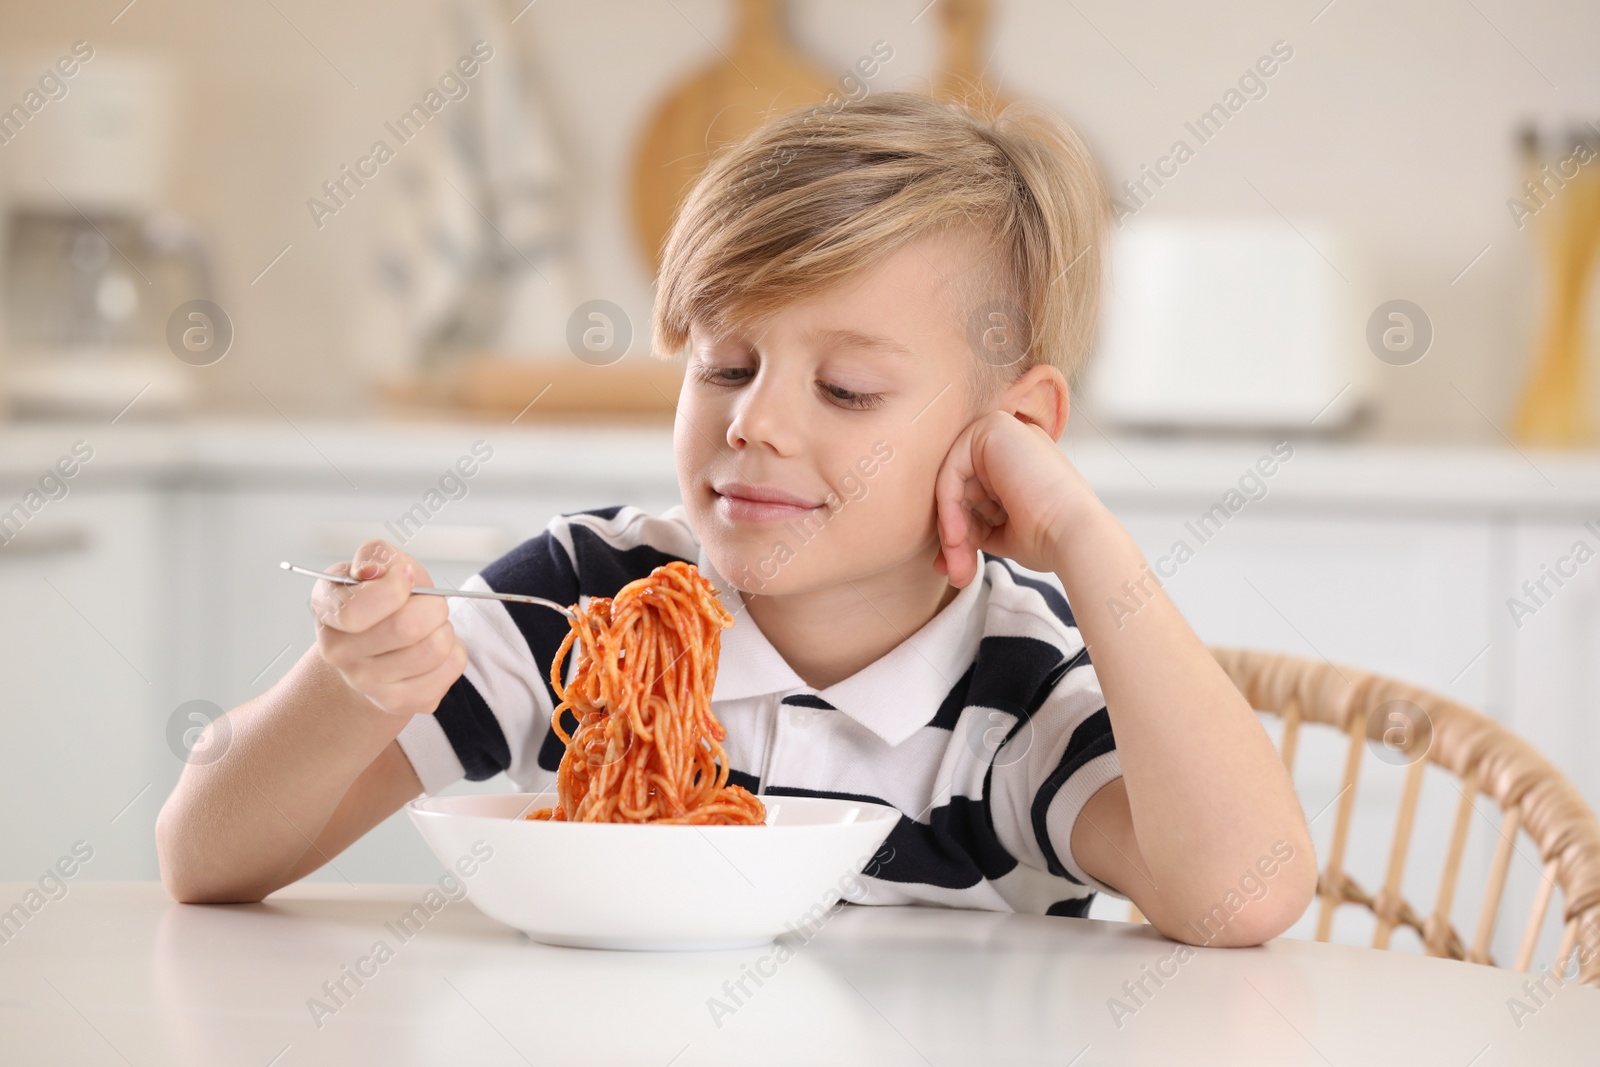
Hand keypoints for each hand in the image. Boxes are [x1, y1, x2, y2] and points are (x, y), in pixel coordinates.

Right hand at [311, 539, 467, 717]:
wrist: (377, 649)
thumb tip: (375, 572)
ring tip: (430, 627)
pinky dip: (454, 650)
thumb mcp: (377, 564)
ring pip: (434, 648)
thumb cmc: (381, 600)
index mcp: (327, 608)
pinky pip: (451, 667)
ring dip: (445, 629)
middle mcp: (337, 652)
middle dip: (432, 605)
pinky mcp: (398, 702)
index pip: (356, 611)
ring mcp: (366, 683)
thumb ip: (377, 555)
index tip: (406, 578)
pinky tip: (432, 648)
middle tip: (428, 604)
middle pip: (407, 628)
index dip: (394, 589)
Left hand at [932, 410, 1099, 587]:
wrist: (1074, 536)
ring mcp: (1005, 432)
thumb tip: (944, 555)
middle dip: (954, 535)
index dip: (961, 532)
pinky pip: (951, 470)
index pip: (973, 495)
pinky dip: (948, 507)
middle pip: (961, 488)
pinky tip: (957, 538)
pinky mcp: (994, 428)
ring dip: (950, 527)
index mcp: (1019, 463)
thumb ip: (973, 527)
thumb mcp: (1002, 533)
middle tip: (956, 573)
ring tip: (957, 563)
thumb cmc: (1049, 539)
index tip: (959, 569)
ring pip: (952, 481)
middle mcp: (1012, 444)